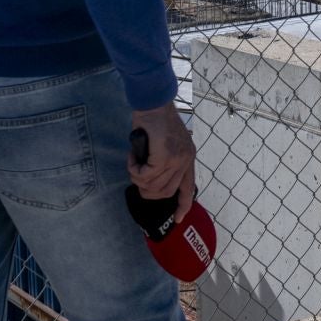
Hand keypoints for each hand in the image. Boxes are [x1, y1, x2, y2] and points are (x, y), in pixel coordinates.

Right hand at [130, 101, 197, 218]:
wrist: (153, 101)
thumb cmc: (155, 118)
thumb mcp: (165, 141)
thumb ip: (163, 159)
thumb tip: (150, 179)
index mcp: (188, 157)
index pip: (189, 188)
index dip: (183, 206)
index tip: (177, 219)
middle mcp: (186, 160)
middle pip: (166, 192)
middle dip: (148, 191)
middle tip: (136, 177)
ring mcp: (176, 159)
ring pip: (153, 186)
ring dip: (138, 179)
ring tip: (133, 164)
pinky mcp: (163, 156)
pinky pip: (145, 175)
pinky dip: (134, 170)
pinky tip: (132, 158)